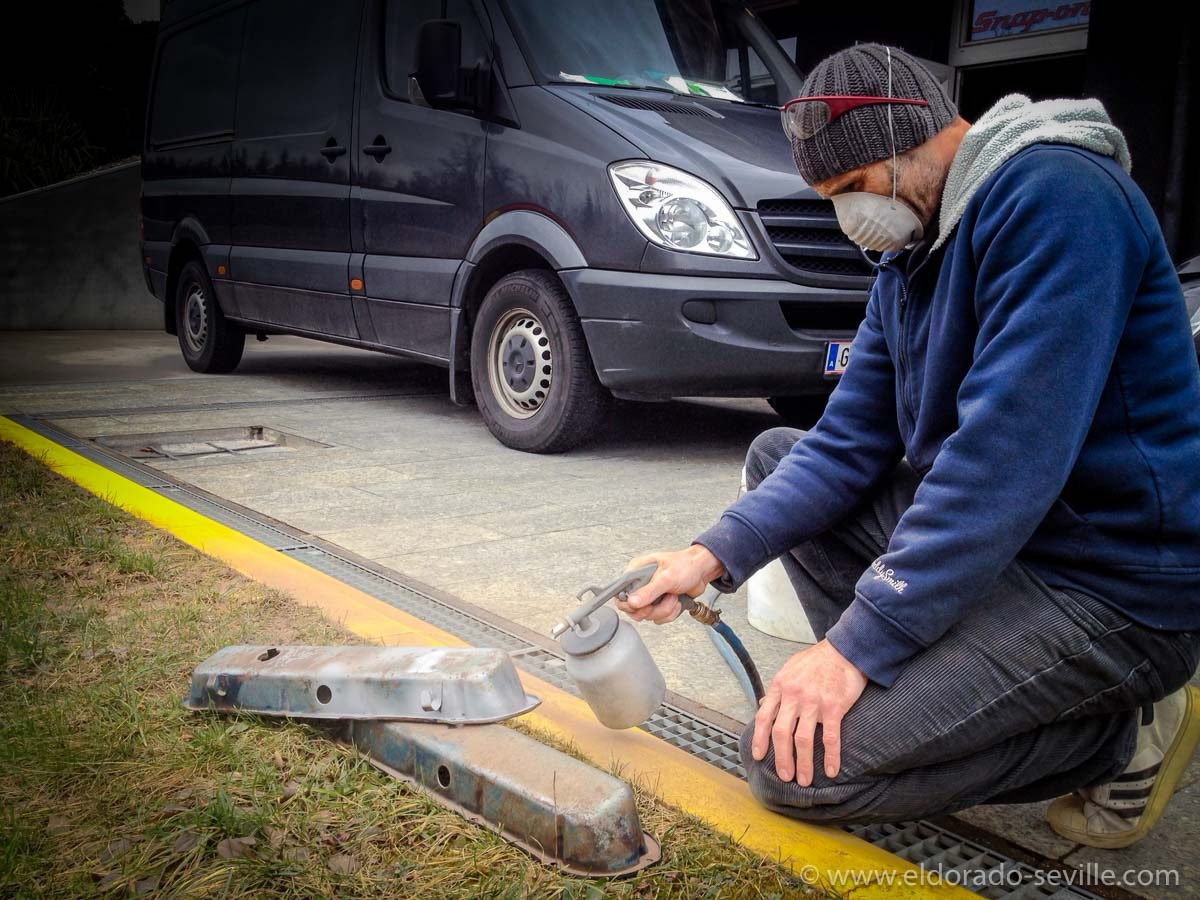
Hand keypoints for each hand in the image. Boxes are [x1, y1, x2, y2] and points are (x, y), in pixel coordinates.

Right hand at [614, 546, 725, 624]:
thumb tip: (632, 602)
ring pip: (648, 616)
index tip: (643, 605)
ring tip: (673, 597)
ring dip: (664, 610)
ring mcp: (650, 595)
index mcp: (636, 572)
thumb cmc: (685, 565)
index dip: (630, 604)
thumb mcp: (666, 577)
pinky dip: (670, 613)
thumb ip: (649, 591)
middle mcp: (641, 585)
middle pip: (634, 609)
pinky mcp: (660, 604)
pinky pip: (658, 618)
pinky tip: (676, 601)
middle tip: (663, 599)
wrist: (701, 571)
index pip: (621, 594)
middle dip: (653, 609)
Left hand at [751, 639, 867, 784]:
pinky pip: (830, 737)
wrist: (845, 649)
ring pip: (803, 740)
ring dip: (803, 764)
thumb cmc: (817, 660)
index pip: (764, 717)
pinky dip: (831, 757)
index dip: (759, 739)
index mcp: (780, 686)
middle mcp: (794, 695)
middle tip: (785, 776)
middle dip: (781, 759)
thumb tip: (763, 706)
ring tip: (804, 781)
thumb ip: (777, 690)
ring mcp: (814, 702)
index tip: (758, 756)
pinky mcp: (834, 707)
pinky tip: (832, 771)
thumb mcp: (789, 669)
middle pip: (781, 733)